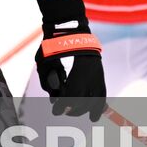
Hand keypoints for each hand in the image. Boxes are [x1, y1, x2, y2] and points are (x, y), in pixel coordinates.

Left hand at [34, 0, 105, 119]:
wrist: (72, 29)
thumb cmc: (54, 45)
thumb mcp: (44, 59)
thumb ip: (48, 78)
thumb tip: (53, 95)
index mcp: (75, 71)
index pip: (70, 97)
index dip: (62, 106)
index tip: (56, 111)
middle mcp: (88, 75)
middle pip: (82, 101)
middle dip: (72, 109)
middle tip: (64, 112)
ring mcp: (95, 75)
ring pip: (94, 101)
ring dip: (85, 110)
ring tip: (78, 114)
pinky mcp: (99, 74)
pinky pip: (102, 95)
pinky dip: (99, 107)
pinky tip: (95, 117)